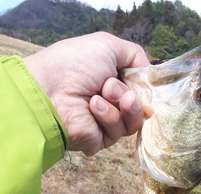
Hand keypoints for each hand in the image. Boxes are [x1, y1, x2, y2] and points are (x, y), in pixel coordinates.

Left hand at [24, 32, 148, 155]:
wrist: (51, 91)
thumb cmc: (75, 65)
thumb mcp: (109, 46)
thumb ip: (136, 56)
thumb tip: (149, 75)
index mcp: (113, 79)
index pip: (142, 88)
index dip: (145, 86)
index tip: (142, 81)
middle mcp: (112, 102)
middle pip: (142, 106)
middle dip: (131, 95)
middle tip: (109, 87)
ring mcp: (108, 122)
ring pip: (135, 120)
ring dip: (121, 105)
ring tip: (101, 95)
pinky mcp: (102, 139)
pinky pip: (119, 131)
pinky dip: (109, 116)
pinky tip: (93, 107)